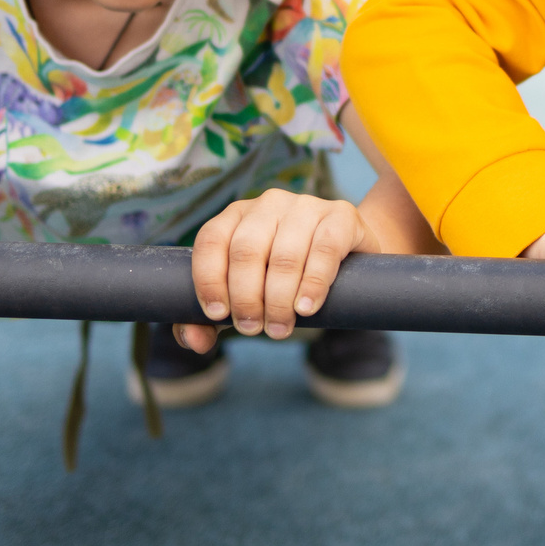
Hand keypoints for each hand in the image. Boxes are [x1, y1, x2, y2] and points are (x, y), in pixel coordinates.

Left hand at [180, 188, 372, 351]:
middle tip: (253, 329)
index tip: (217, 315)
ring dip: (278, 299)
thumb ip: (213, 319)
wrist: (349, 258)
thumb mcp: (248, 294)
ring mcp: (306, 206)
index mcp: (237, 215)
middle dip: (246, 298)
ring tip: (279, 328)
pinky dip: (313, 283)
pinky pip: (324, 249)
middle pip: (246, 250)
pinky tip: (306, 308)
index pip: (211, 240)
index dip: (209, 280)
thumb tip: (195, 341)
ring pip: (284, 254)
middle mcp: (268, 204)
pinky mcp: (340, 216)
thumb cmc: (287, 279)